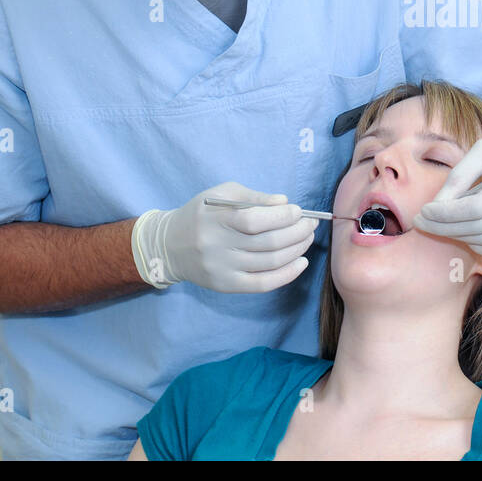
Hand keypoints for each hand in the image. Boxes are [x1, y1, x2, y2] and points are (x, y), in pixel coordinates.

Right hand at [131, 182, 316, 292]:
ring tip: (307, 238)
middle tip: (310, 224)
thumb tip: (284, 203)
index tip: (298, 211)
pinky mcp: (226, 285)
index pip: (254, 221)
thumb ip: (253, 197)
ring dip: (296, 250)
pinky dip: (287, 275)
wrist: (170, 246)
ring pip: (269, 263)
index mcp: (215, 219)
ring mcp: (222, 269)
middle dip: (297, 232)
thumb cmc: (202, 214)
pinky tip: (301, 263)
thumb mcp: (222, 195)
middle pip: (267, 243)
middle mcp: (217, 246)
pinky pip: (263, 284)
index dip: (281, 217)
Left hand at [412, 118, 481, 260]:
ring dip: (460, 237)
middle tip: (424, 223)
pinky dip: (481, 247)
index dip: (445, 213)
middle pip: (480, 227)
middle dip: (445, 228)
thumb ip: (461, 175)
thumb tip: (437, 205)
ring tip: (443, 227)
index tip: (424, 212)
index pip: (476, 207)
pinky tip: (468, 236)